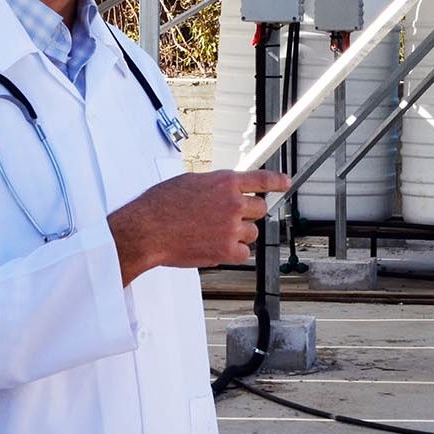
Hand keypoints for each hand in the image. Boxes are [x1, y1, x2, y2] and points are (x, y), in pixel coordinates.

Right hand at [107, 169, 289, 285]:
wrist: (147, 230)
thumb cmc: (161, 205)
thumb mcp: (192, 182)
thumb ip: (215, 185)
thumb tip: (225, 190)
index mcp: (226, 182)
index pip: (261, 179)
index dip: (277, 181)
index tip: (286, 183)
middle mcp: (233, 203)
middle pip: (260, 209)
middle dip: (248, 214)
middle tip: (230, 219)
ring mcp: (231, 227)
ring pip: (252, 233)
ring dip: (239, 234)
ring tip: (216, 234)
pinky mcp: (225, 250)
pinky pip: (243, 254)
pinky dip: (233, 253)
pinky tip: (218, 249)